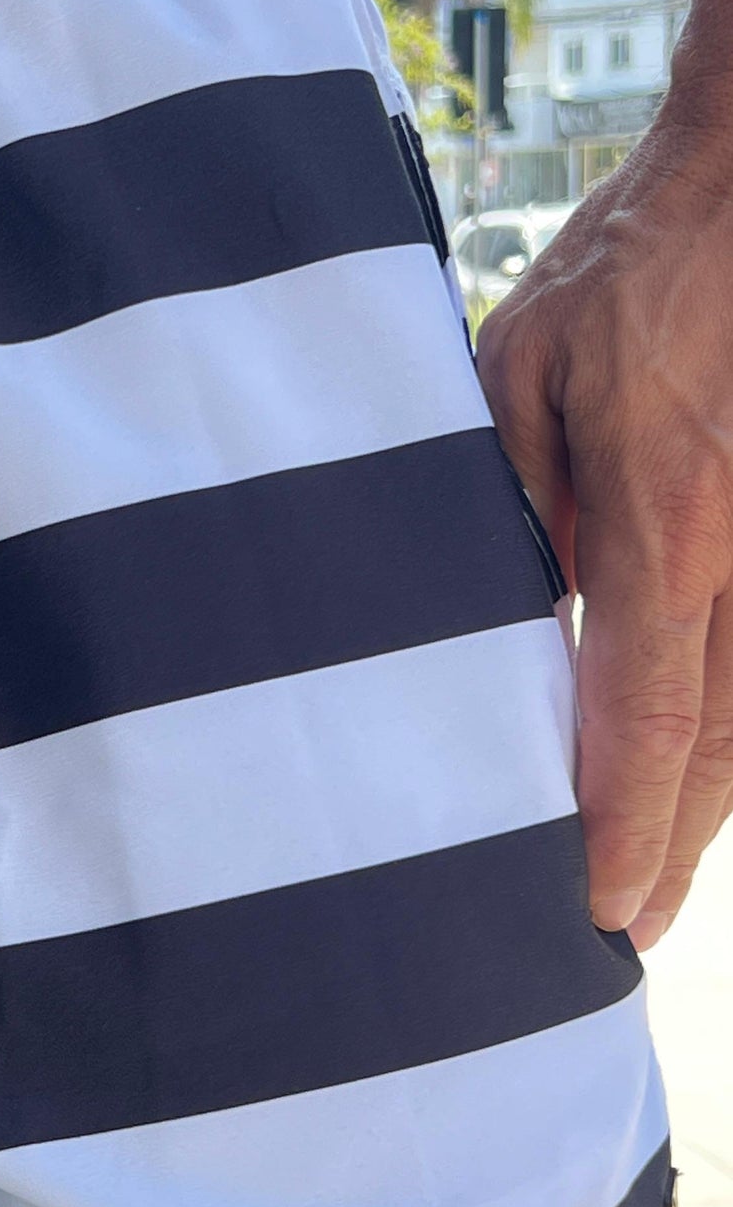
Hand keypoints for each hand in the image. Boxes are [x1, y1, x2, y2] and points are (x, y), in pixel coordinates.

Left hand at [477, 115, 732, 951]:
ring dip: (712, 805)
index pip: (649, 716)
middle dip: (672, 848)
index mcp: (670, 516)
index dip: (625, 827)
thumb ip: (512, 508)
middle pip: (726, 744)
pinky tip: (699, 782)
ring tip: (654, 879)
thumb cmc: (631, 274)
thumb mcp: (523, 379)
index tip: (596, 909)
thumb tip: (498, 627)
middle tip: (621, 933)